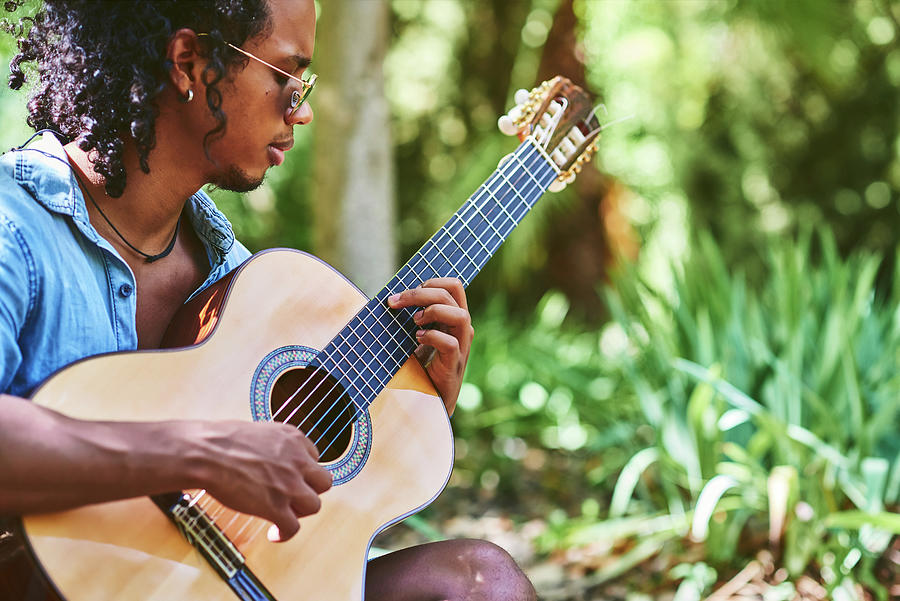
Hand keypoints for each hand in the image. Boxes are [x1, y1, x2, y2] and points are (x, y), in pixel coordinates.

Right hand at [188, 420, 332, 541]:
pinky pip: (293, 527)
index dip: (303, 471)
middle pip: (323, 482)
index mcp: (294, 439)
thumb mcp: (261, 431)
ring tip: (284, 513)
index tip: (292, 477)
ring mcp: (289, 485)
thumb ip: (275, 445)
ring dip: (300, 511)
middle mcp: (298, 461)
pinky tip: (274, 533)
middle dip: (310, 490)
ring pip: (314, 505)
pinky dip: (285, 533)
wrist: (207, 453)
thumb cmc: (222, 441)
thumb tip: (272, 457)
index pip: (314, 458)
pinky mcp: (276, 507)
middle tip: (293, 496)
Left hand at [387, 277, 473, 414]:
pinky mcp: (454, 365)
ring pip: (461, 315)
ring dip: (433, 311)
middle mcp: (461, 329)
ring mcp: (461, 347)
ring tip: (415, 322)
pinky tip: (417, 340)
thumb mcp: (416, 337)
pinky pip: (451, 344)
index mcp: (454, 318)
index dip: (430, 281)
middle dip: (420, 292)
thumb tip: (391, 298)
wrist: (427, 401)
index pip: (454, 285)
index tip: (404, 294)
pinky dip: (432, 337)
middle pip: (453, 293)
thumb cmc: (420, 367)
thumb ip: (413, 318)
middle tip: (396, 303)